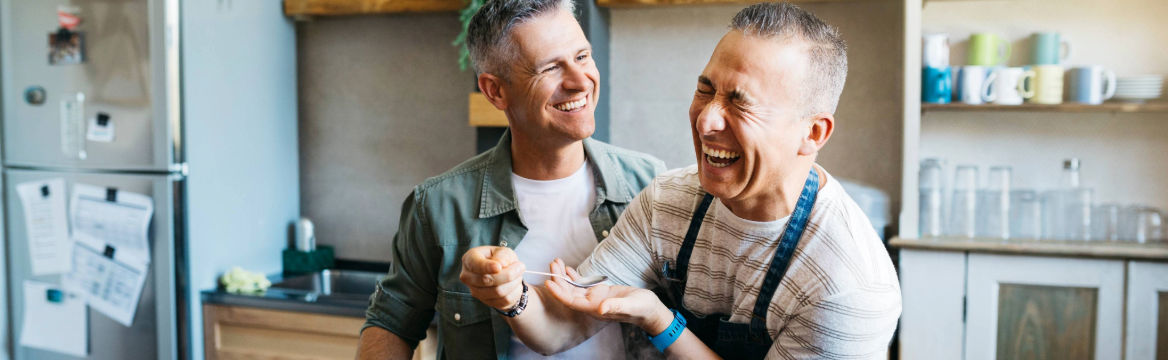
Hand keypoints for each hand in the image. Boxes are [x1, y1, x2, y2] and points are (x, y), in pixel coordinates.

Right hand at [459, 246, 526, 310]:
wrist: (504, 274)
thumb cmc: (500, 259)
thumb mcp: (503, 251)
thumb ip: (502, 255)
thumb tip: (501, 264)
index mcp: (469, 259)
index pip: (476, 265)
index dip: (487, 267)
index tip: (499, 267)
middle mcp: (468, 277)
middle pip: (487, 280)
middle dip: (508, 274)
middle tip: (521, 267)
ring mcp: (475, 292)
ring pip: (498, 292)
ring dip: (514, 283)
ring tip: (518, 275)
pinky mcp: (486, 302)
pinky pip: (504, 300)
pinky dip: (515, 292)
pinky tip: (516, 285)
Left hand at [544, 259, 673, 334]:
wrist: (649, 309)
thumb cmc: (641, 308)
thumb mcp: (630, 305)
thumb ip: (615, 306)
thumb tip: (601, 309)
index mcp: (595, 309)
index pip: (571, 302)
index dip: (559, 293)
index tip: (549, 282)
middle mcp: (592, 305)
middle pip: (569, 293)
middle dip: (559, 280)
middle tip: (552, 264)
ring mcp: (595, 298)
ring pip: (574, 288)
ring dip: (564, 277)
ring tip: (556, 263)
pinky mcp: (600, 292)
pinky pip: (583, 285)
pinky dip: (574, 277)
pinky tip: (568, 269)